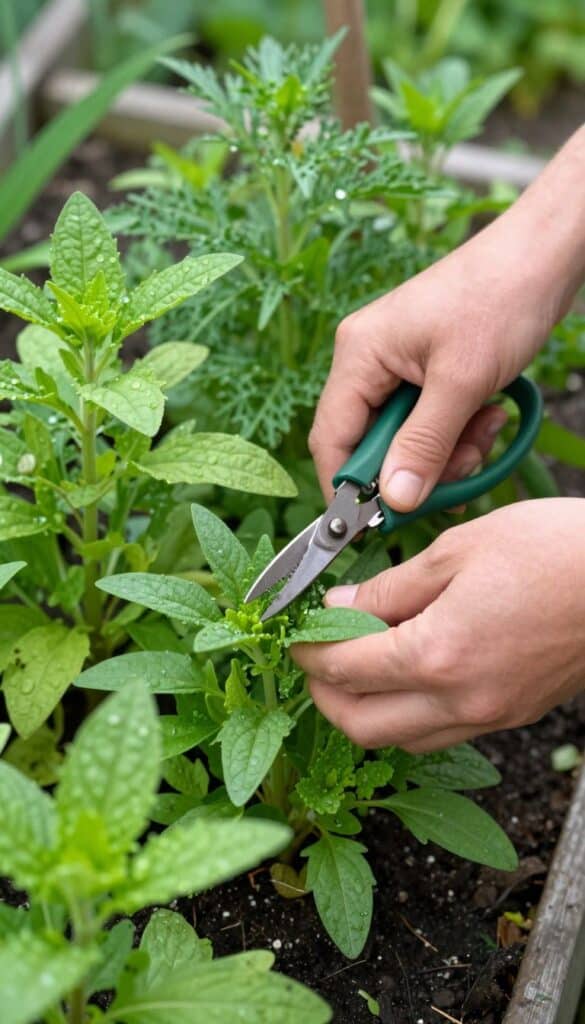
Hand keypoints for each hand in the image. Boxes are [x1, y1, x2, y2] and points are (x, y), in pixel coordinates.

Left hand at [291, 499, 584, 751]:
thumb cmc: (552, 551)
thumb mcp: (457, 551)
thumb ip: (390, 588)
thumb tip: (340, 604)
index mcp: (438, 653)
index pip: (346, 670)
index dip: (309, 653)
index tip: (296, 637)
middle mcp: (462, 699)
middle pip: (364, 727)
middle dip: (327, 698)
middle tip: (317, 661)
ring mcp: (492, 713)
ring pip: (403, 740)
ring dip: (368, 712)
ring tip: (359, 667)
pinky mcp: (515, 714)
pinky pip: (444, 733)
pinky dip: (411, 714)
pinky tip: (410, 676)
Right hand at [309, 127, 584, 510]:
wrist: (543, 255)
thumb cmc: (500, 298)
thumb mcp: (462, 382)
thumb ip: (424, 445)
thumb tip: (394, 501)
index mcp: (359, 355)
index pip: (331, 438)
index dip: (347, 488)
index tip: (375, 523)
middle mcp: (368, 361)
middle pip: (370, 444)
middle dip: (416, 467)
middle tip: (458, 471)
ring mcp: (397, 365)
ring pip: (404, 439)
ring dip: (445, 452)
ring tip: (484, 432)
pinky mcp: (426, 370)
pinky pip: (428, 422)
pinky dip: (457, 433)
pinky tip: (488, 417)